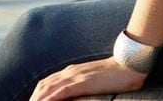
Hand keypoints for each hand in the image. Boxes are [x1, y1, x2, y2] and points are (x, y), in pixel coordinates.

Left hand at [28, 56, 146, 100]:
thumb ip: (84, 84)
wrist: (128, 64)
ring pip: (48, 88)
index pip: (48, 83)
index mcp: (72, 72)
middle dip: (33, 98)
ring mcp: (75, 76)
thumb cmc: (116, 74)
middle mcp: (70, 72)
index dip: (38, 94)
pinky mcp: (82, 82)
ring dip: (37, 98)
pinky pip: (60, 91)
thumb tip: (81, 92)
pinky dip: (49, 98)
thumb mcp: (95, 80)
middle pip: (43, 86)